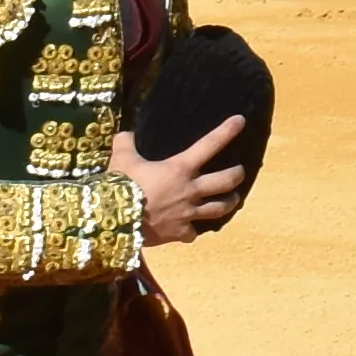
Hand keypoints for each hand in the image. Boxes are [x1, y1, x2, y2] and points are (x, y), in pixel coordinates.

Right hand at [116, 115, 251, 245]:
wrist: (115, 220)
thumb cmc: (121, 185)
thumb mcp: (121, 159)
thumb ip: (125, 143)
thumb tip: (125, 134)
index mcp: (180, 168)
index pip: (209, 144)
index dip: (226, 131)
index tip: (240, 121)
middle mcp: (191, 189)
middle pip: (227, 181)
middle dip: (237, 175)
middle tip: (239, 172)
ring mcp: (188, 212)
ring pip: (219, 208)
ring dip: (228, 203)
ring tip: (233, 200)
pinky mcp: (180, 232)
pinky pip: (192, 233)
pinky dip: (191, 232)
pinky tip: (190, 232)